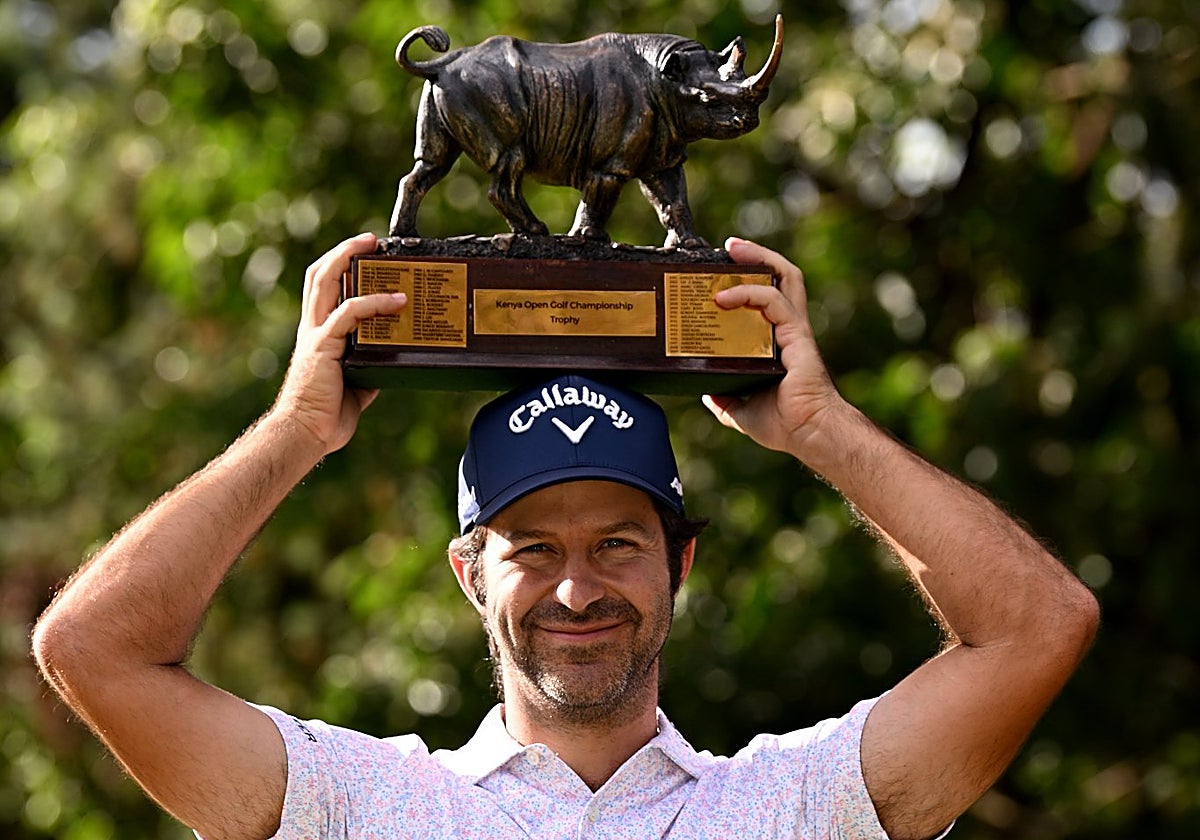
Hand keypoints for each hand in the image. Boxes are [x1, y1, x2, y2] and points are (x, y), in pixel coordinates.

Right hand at [272, 232, 406, 454]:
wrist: (305, 434)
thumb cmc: (325, 415)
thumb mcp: (357, 384)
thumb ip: (370, 366)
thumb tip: (392, 362)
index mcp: (319, 335)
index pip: (324, 288)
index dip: (341, 265)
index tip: (366, 254)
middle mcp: (313, 328)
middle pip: (321, 274)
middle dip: (344, 250)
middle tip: (371, 239)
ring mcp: (316, 334)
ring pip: (327, 282)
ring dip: (350, 258)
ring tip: (376, 248)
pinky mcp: (323, 345)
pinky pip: (349, 312)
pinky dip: (374, 302)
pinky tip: (397, 300)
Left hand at [702, 237, 845, 457]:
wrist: (809, 435)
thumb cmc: (786, 425)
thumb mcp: (742, 410)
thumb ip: (725, 399)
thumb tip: (706, 393)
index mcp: (778, 343)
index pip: (769, 298)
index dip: (751, 280)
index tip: (725, 271)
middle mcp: (788, 330)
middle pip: (782, 277)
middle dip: (758, 256)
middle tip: (731, 247)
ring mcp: (794, 329)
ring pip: (784, 278)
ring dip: (758, 259)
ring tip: (732, 249)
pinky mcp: (797, 334)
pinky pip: (774, 301)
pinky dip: (749, 293)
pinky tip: (725, 297)